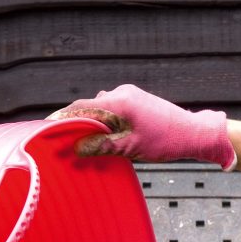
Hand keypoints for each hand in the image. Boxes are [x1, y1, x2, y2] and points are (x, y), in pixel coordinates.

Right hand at [47, 83, 235, 168]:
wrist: (194, 133)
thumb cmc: (165, 141)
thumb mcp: (131, 148)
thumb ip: (101, 146)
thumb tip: (75, 148)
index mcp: (119, 102)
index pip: (81, 107)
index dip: (62, 118)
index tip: (46, 128)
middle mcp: (121, 93)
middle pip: (89, 108)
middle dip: (76, 125)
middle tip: (64, 143)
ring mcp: (129, 95)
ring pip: (101, 110)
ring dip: (93, 126)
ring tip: (87, 146)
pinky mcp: (136, 100)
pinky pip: (113, 110)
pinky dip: (105, 123)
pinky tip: (107, 139)